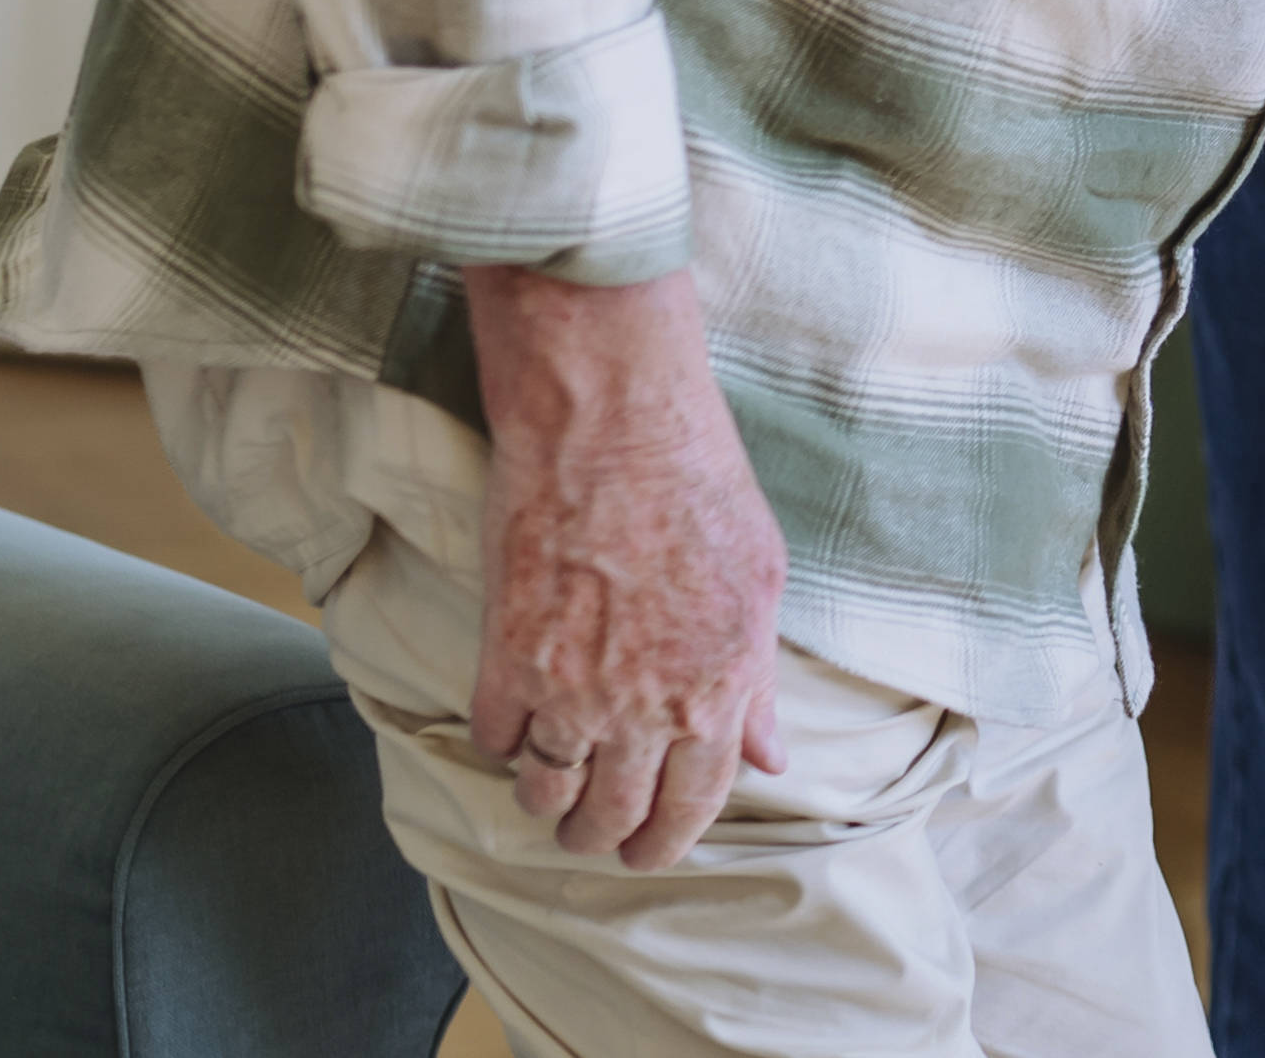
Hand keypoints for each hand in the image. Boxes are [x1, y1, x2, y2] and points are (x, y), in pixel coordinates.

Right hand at [465, 266, 789, 871]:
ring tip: (552, 775)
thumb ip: (759, 683)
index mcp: (719, 692)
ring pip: (544, 795)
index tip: (645, 848)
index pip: (690, 813)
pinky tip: (517, 715)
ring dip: (547, 797)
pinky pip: (494, 740)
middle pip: (609, 822)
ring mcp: (570, 688)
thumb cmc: (699, 479)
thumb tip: (770, 756)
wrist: (610, 416)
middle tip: (591, 822)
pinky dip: (503, 740)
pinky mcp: (504, 657)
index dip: (662, 844)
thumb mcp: (761, 580)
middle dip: (600, 834)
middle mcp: (645, 708)